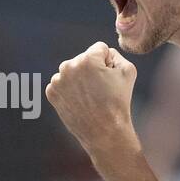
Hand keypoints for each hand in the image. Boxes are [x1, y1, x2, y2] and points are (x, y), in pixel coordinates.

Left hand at [45, 42, 139, 158]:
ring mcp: (57, 80)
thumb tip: (104, 52)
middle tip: (100, 90)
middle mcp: (69, 66)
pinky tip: (79, 101)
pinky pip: (62, 83)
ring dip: (79, 79)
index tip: (109, 78)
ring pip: (71, 71)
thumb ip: (116, 54)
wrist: (103, 132)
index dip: (107, 62)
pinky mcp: (51, 93)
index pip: (99, 49)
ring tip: (90, 96)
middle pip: (83, 59)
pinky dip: (70, 90)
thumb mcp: (128, 71)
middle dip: (92, 69)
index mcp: (88, 59)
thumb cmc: (118, 102)